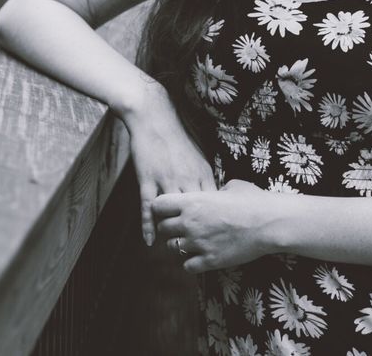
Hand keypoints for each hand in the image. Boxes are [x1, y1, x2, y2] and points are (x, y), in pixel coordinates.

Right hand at [120, 81, 215, 246]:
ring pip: (173, 213)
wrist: (154, 118)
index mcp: (202, 173)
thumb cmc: (178, 138)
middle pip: (196, 213)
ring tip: (176, 251)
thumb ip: (206, 178)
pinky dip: (148, 226)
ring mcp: (166, 180)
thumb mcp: (199, 157)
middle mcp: (187, 178)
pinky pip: (148, 207)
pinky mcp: (147, 180)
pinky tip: (149, 241)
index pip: (214, 204)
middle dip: (200, 233)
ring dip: (174, 233)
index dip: (218, 222)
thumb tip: (216, 197)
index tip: (223, 237)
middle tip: (202, 252)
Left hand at [152, 179, 280, 272]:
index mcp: (193, 201)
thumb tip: (214, 193)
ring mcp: (198, 243)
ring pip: (172, 248)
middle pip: (162, 228)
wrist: (270, 223)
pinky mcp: (209, 261)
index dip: (162, 208)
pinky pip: (187, 266)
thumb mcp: (231, 186)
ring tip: (194, 242)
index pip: (158, 205)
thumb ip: (214, 191)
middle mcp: (190, 223)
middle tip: (183, 227)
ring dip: (180, 245)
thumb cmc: (254, 200)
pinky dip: (192, 263)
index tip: (171, 210)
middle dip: (170, 228)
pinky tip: (203, 256)